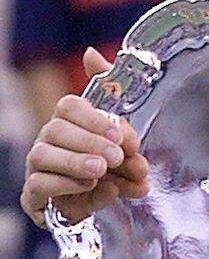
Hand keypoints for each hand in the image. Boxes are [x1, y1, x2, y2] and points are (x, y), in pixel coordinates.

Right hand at [21, 48, 150, 226]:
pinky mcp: (34, 196)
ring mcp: (38, 167)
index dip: (94, 119)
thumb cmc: (113, 164)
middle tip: (117, 157)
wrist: (105, 205)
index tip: (121, 135)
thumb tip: (90, 53)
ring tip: (102, 170)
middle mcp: (50, 140)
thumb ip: (113, 93)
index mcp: (71, 122)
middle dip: (90, 143)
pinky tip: (90, 187)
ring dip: (76, 162)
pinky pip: (39, 185)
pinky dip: (66, 185)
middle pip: (57, 129)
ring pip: (43, 155)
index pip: (69, 106)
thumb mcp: (125, 133)